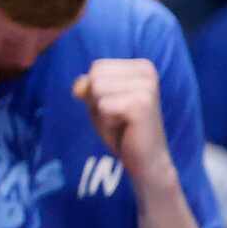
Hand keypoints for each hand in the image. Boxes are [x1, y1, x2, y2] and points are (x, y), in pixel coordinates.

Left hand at [70, 57, 172, 182]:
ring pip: (97, 89)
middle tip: (118, 118)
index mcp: (142, 66)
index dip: (96, 91)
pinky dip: (106, 123)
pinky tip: (124, 130)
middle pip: (96, 76)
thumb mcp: (99, 102)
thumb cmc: (122, 130)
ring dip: (101, 113)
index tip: (117, 107)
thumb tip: (78, 87)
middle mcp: (147, 71)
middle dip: (97, 101)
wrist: (147, 161)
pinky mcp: (141, 105)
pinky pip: (103, 107)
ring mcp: (146, 87)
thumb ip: (87, 86)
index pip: (98, 67)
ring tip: (120, 123)